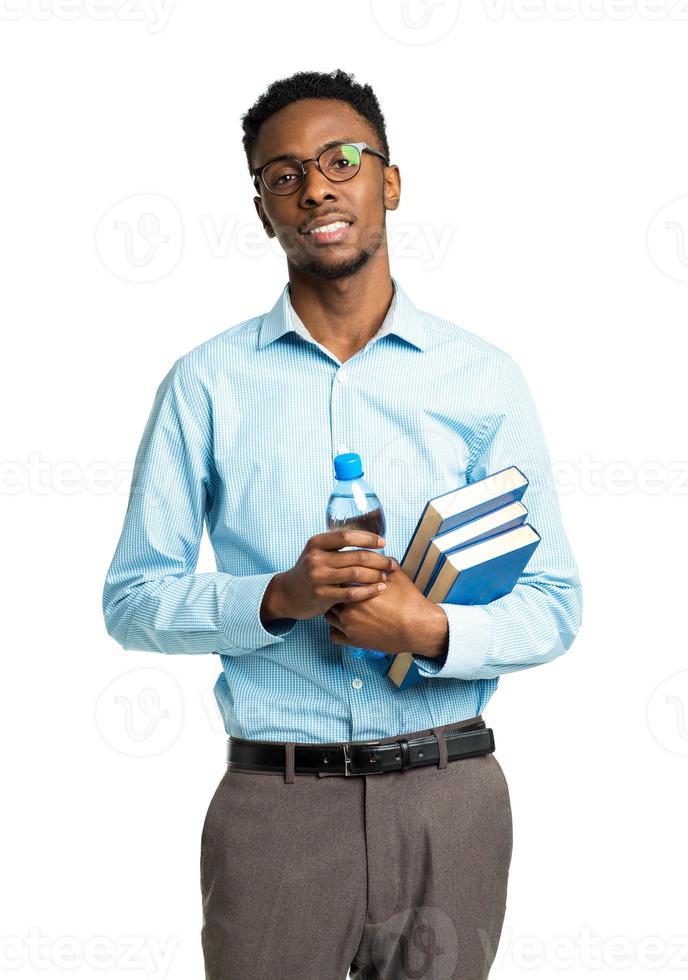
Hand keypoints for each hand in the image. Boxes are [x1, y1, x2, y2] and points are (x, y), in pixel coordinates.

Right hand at [265, 530, 395, 621]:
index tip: (383, 543)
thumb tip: (369, 539)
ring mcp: (318, 577)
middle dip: (379, 560)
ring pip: (356, 574)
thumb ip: (336, 546)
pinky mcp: (321, 596)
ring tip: (387, 576)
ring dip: (376, 575)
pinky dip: (369, 591)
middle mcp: (316, 558)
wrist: (287, 594)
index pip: (347, 536)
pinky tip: (380, 589)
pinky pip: (352, 593)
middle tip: (392, 564)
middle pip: (356, 556)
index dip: (368, 538)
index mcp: (316, 543)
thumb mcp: (316, 552)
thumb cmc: (309, 571)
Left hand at [324, 562, 446, 656]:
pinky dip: (336, 629)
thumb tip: (378, 556)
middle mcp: (349, 608)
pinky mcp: (353, 641)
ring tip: (345, 606)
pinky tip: (346, 624)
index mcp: (357, 589)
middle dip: (336, 592)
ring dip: (334, 610)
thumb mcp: (397, 576)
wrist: (418, 627)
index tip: (345, 575)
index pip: (337, 578)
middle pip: (331, 595)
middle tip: (343, 591)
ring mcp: (349, 626)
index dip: (341, 575)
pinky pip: (333, 635)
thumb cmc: (409, 602)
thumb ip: (383, 564)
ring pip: (329, 615)